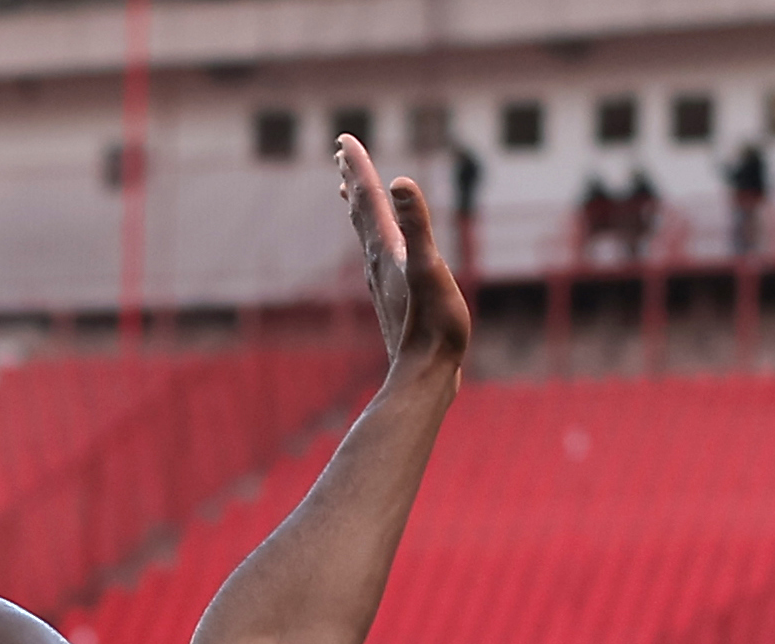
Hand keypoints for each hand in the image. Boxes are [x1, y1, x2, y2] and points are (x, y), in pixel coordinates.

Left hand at [333, 136, 471, 380]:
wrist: (425, 374)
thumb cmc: (435, 325)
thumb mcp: (431, 268)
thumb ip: (417, 224)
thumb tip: (399, 182)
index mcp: (386, 249)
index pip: (369, 198)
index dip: (358, 167)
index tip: (343, 139)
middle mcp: (377, 261)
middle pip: (360, 212)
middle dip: (352, 180)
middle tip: (339, 153)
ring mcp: (382, 281)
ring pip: (365, 234)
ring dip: (357, 208)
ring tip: (348, 190)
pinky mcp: (392, 297)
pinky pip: (377, 256)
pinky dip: (372, 238)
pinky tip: (378, 246)